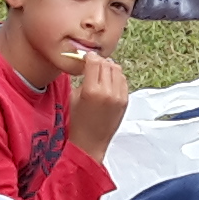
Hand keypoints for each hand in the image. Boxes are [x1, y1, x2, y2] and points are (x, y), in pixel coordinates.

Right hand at [65, 44, 130, 159]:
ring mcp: (118, 96)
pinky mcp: (125, 101)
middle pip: (106, 63)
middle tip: (92, 64)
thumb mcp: (74, 96)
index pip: (94, 61)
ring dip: (108, 67)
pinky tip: (108, 81)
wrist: (91, 142)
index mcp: (91, 90)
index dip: (89, 57)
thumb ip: (82, 78)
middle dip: (98, 61)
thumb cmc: (77, 120)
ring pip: (117, 69)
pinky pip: (123, 80)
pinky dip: (116, 77)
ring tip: (101, 72)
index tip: (85, 57)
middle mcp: (107, 92)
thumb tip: (87, 63)